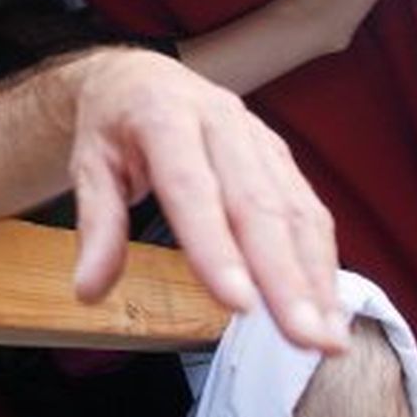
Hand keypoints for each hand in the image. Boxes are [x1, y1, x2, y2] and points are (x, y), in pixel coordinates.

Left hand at [66, 49, 347, 352]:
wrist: (142, 78)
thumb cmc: (113, 127)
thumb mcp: (87, 166)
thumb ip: (96, 225)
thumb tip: (89, 291)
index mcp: (164, 116)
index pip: (193, 188)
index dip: (217, 247)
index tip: (238, 303)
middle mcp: (222, 122)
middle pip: (259, 204)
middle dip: (285, 277)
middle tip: (303, 338)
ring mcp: (259, 138)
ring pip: (295, 210)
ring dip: (316, 278)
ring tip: (328, 339)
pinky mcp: (280, 157)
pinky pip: (308, 210)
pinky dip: (321, 263)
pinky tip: (328, 310)